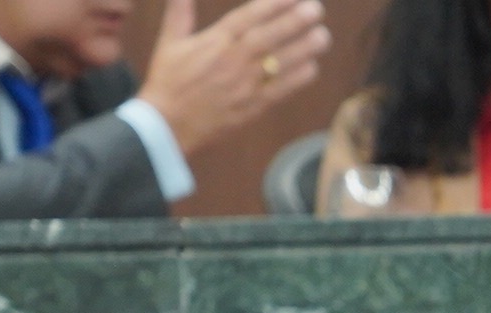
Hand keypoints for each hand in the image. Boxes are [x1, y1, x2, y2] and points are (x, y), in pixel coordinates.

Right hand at [135, 0, 331, 158]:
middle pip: (268, 37)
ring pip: (278, 63)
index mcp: (214, 41)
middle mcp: (232, 60)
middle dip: (294, 22)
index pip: (247, 17)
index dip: (272, 4)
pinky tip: (314, 67)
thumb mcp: (169, 41)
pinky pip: (279, 91)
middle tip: (317, 10)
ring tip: (323, 36)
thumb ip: (180, 12)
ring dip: (303, 49)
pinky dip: (297, 79)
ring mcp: (244, 85)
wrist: (167, 124)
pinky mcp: (252, 107)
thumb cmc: (168, 80)